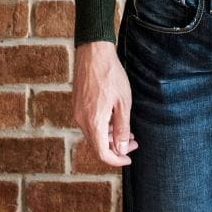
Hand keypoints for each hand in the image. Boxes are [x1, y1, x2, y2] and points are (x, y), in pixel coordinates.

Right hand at [72, 41, 135, 167]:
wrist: (93, 52)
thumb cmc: (111, 75)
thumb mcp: (123, 103)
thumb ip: (122, 128)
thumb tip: (122, 148)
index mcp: (93, 122)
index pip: (102, 153)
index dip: (116, 160)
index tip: (129, 158)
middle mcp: (82, 120)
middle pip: (97, 145)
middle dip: (116, 148)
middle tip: (134, 142)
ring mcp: (77, 112)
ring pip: (94, 134)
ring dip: (110, 136)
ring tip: (127, 130)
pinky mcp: (77, 104)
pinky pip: (89, 123)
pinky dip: (103, 127)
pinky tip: (114, 118)